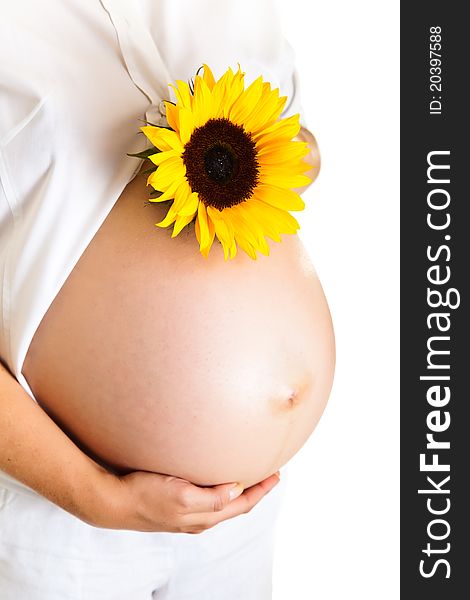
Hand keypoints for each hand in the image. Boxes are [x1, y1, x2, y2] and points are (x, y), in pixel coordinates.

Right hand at [90, 469, 280, 532]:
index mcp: (204, 518)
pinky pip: (209, 501)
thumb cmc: (145, 495)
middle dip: (256, 490)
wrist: (113, 502)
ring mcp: (187, 516)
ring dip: (240, 491)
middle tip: (270, 471)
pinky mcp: (176, 508)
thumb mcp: (181, 496)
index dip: (262, 490)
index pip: (243, 504)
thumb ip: (212, 498)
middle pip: (237, 506)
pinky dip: (222, 490)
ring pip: (224, 504)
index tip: (277, 473)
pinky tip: (218, 479)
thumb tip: (237, 490)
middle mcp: (199, 520)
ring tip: (250, 474)